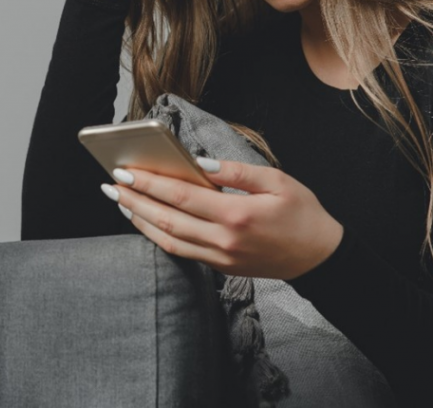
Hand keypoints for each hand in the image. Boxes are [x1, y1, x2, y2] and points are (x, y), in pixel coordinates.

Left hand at [102, 159, 343, 279]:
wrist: (321, 258)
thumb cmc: (302, 213)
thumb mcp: (276, 181)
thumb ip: (234, 172)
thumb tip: (196, 164)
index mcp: (236, 215)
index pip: (180, 197)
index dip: (149, 183)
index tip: (125, 170)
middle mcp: (223, 240)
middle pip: (166, 219)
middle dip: (134, 200)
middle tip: (111, 184)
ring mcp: (220, 258)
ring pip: (168, 239)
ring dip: (140, 220)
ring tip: (120, 201)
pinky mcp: (221, 267)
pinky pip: (181, 251)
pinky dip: (158, 235)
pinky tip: (146, 220)